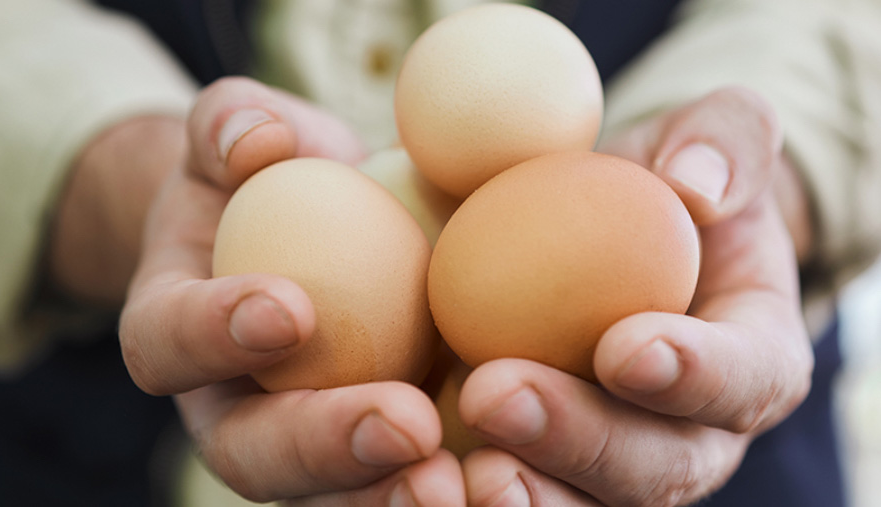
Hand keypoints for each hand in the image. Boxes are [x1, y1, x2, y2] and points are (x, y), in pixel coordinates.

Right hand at [118, 77, 462, 504]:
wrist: (312, 222)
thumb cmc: (268, 174)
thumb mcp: (242, 132)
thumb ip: (233, 123)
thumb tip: (260, 141)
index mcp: (176, 331)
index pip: (169, 343)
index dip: (214, 334)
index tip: (291, 309)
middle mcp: (229, 406)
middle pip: (253, 455)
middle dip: (325, 448)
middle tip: (406, 424)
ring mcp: (301, 441)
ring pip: (331, 496)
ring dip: (390, 496)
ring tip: (458, 485)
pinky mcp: (369, 448)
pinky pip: (399, 478)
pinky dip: (453, 486)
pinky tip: (505, 475)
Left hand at [457, 87, 814, 505]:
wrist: (612, 231)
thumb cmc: (666, 184)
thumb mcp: (707, 137)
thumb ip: (725, 139)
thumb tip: (696, 185)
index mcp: (753, 355)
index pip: (747, 377)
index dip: (695, 374)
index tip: (624, 347)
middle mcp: (692, 431)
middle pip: (656, 467)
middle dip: (579, 440)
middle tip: (496, 395)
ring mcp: (618, 461)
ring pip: (584, 502)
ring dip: (523, 495)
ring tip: (459, 472)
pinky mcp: (551, 464)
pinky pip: (517, 490)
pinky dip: (468, 493)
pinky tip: (417, 476)